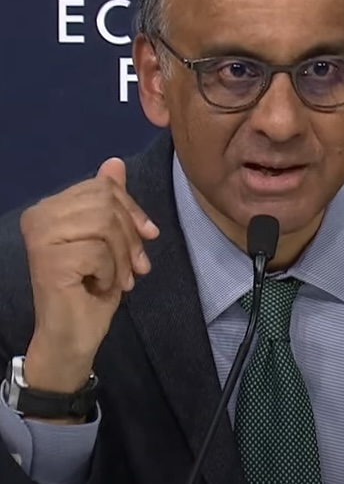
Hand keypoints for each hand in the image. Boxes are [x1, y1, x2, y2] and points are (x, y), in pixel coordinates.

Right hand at [20, 158, 158, 398]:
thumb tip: (114, 162)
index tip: (148, 235)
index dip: (132, 211)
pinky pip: (100, 251)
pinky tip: (100, 286)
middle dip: (130, 236)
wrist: (72, 337)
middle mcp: (39, 215)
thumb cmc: (90, 288)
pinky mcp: (49, 260)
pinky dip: (111, 272)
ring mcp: (40, 237)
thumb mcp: (110, 240)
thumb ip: (109, 201)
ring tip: (120, 278)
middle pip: (106, 203)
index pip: (103, 187)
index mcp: (50, 206)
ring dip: (122, 256)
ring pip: (104, 224)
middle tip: (136, 265)